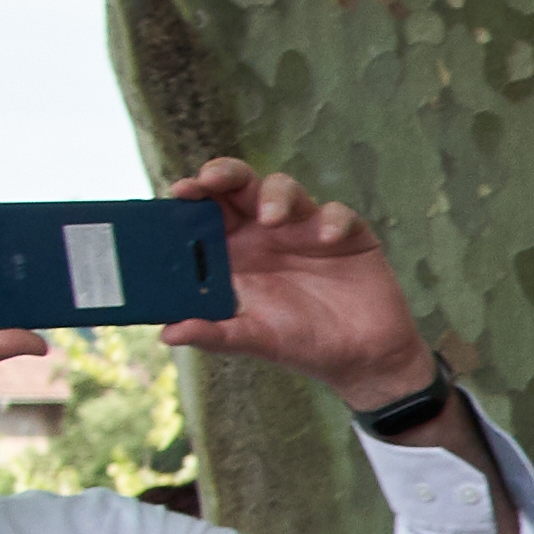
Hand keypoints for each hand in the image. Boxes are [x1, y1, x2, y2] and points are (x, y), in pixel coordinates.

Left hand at [163, 155, 442, 416]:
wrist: (364, 359)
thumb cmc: (302, 344)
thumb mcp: (254, 339)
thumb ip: (214, 334)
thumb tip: (169, 335)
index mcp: (236, 252)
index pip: (206, 210)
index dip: (192, 195)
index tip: (180, 192)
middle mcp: (266, 233)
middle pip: (238, 184)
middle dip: (223, 173)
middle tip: (212, 180)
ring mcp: (306, 229)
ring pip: (283, 187)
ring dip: (275, 195)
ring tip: (273, 218)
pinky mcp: (347, 234)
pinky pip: (338, 213)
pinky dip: (332, 220)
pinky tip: (329, 240)